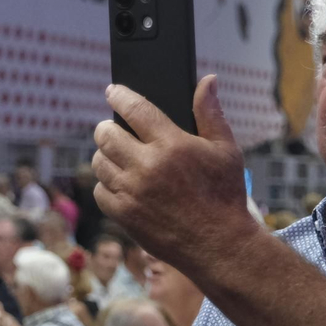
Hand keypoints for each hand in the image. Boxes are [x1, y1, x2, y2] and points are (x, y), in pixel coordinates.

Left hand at [93, 76, 261, 275]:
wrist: (220, 246)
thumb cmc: (225, 196)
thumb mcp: (226, 150)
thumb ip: (211, 112)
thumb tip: (208, 79)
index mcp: (172, 145)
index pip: (134, 109)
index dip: (119, 96)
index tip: (113, 91)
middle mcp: (147, 166)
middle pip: (106, 134)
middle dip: (107, 128)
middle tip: (114, 129)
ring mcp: (132, 192)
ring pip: (99, 162)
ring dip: (106, 155)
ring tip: (119, 156)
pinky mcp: (124, 215)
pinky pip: (100, 190)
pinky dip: (107, 184)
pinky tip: (122, 183)